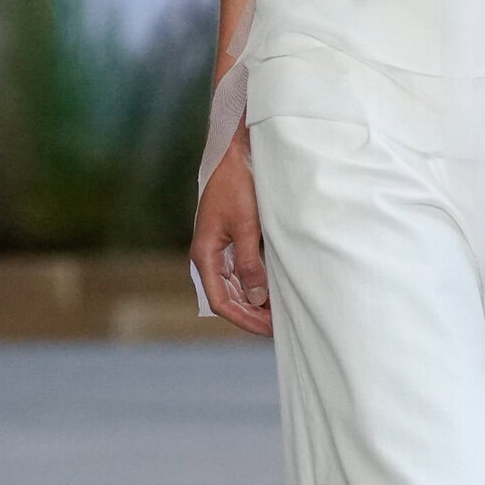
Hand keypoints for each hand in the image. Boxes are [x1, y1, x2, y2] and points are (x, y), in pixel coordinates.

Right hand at [190, 130, 272, 335]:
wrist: (235, 154)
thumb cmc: (237, 185)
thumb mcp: (247, 225)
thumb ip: (250, 263)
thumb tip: (256, 299)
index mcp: (205, 255)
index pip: (221, 301)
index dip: (244, 319)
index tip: (268, 329)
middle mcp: (208, 256)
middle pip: (227, 298)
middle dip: (251, 315)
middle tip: (280, 326)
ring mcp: (218, 250)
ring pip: (234, 288)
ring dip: (254, 302)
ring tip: (280, 313)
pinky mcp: (229, 242)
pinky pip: (239, 273)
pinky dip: (255, 286)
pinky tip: (274, 291)